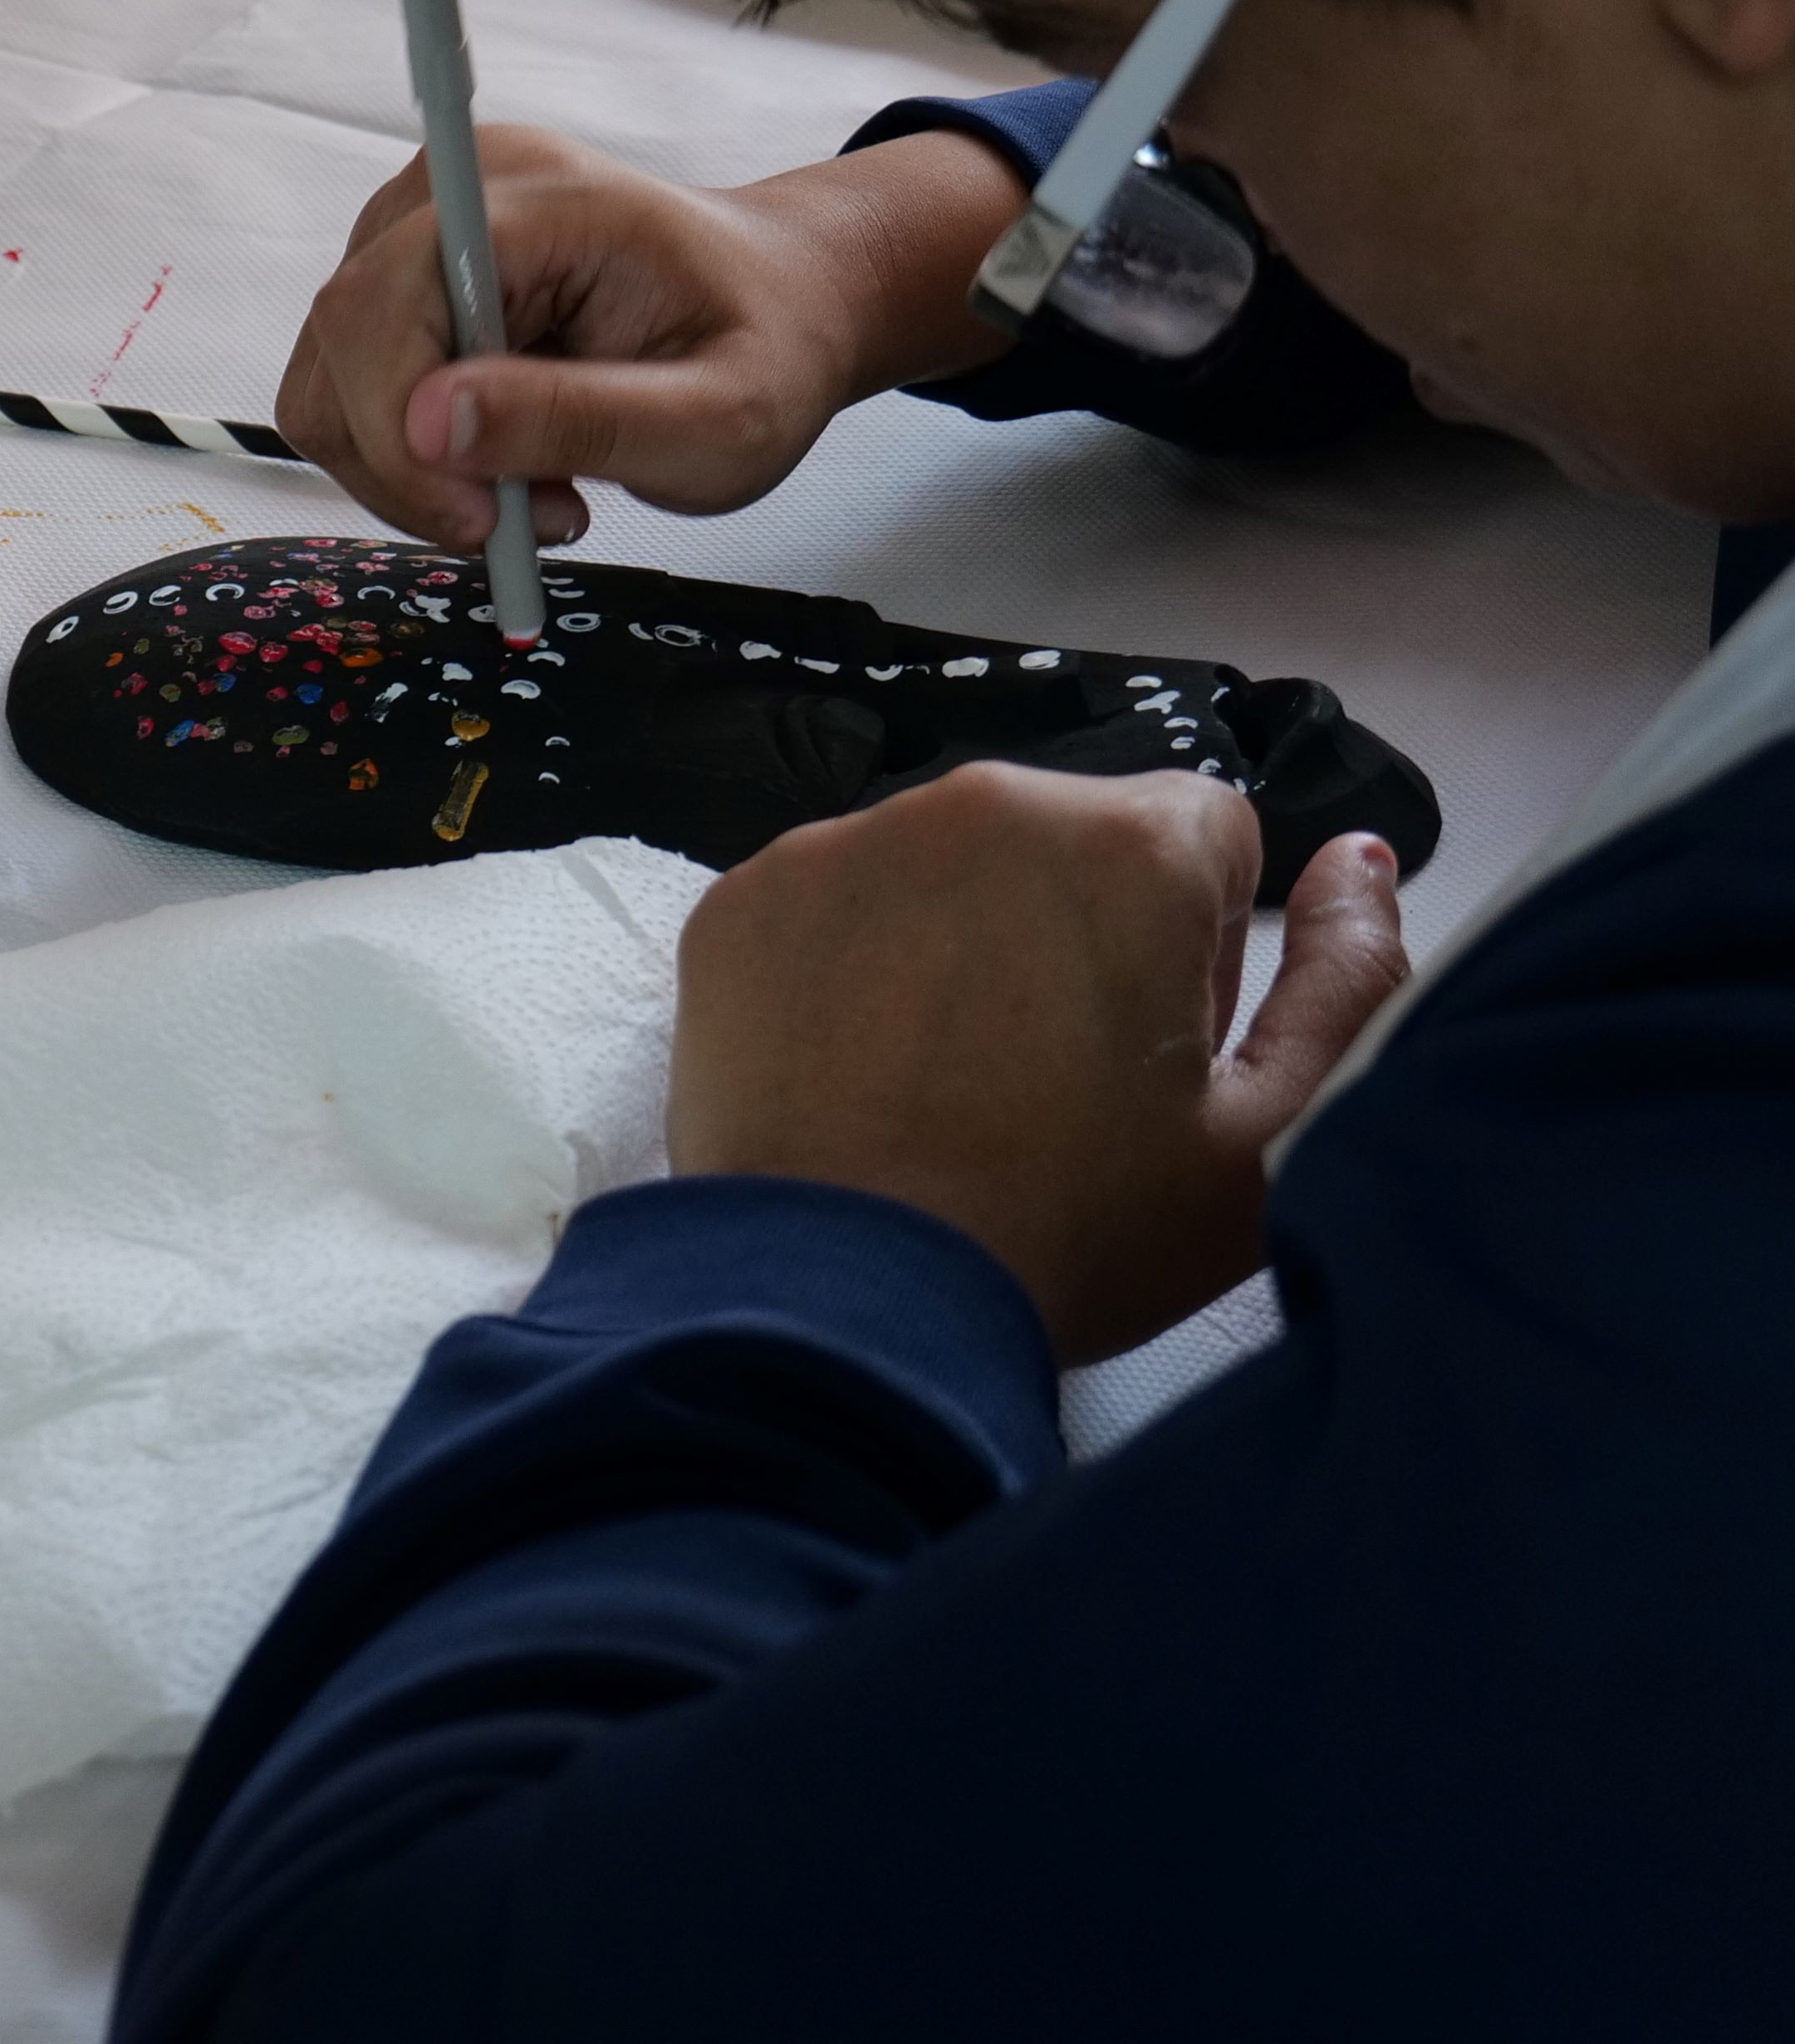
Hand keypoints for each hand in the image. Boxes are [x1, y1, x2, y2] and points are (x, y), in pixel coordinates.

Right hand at [274, 126, 1024, 551]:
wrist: (776, 304)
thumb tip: (429, 424)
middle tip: (519, 520)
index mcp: (532, 197)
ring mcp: (411, 231)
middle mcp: (447, 191)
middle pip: (339, 346)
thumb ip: (584, 418)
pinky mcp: (398, 281)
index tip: (486, 519)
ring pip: (328, 381)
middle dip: (407, 465)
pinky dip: (405, 456)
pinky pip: (346, 390)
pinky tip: (498, 465)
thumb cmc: (763, 347)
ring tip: (528, 492)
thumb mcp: (719, 418)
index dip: (399, 427)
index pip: (382, 302)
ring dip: (407, 470)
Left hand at [671, 772, 1411, 1361]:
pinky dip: (857, 967)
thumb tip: (1362, 862)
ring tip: (957, 1086)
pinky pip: (837, 905)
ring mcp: (843, 844)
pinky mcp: (743, 900)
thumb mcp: (1275, 1133)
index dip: (1199, 946)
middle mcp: (980, 805)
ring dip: (971, 942)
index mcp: (1127, 842)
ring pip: (951, 867)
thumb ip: (1352, 978)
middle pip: (1075, 840)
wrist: (849, 1301)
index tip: (1158, 1045)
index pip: (1210, 832)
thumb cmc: (1074, 1231)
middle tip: (1059, 1080)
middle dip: (1087, 931)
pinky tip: (867, 1074)